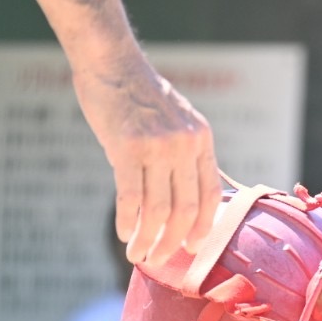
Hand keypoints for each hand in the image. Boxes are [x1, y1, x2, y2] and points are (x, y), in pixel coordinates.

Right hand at [71, 52, 220, 268]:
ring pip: (158, 210)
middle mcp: (185, 145)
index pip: (209, 195)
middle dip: (172, 242)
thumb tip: (184, 197)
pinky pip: (130, 197)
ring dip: (147, 239)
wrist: (111, 61)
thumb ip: (185, 153)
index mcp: (202, 140)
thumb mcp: (178, 120)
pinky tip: (123, 234)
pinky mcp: (127, 148)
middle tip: (159, 259)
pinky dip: (127, 222)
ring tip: (137, 254)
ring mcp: (157, 146)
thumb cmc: (140, 94)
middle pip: (185, 210)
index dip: (201, 227)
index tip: (191, 247)